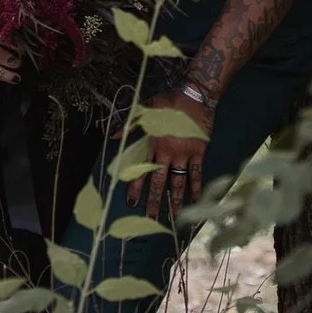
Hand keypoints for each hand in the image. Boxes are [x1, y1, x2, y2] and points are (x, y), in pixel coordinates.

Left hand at [127, 89, 212, 220]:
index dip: (136, 186)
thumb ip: (130, 125)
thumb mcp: (145, 109)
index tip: (132, 202)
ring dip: (174, 200)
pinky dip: (196, 188)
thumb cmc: (168, 101)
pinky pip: (196, 174)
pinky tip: (195, 201)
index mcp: (153, 143)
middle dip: (153, 200)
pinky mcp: (198, 153)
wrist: (194, 95)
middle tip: (150, 217)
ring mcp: (184, 154)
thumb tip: (113, 136)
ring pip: (177, 182)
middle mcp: (167, 153)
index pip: (141, 169)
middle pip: (158, 181)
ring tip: (172, 217)